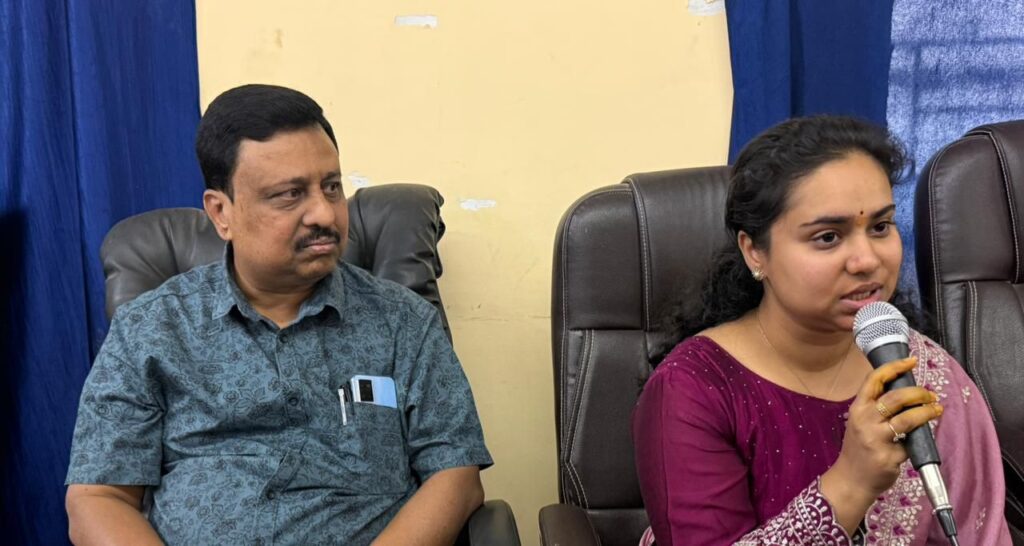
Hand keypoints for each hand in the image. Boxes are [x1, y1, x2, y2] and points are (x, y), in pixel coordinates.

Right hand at [821, 356, 942, 529]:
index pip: (874, 380)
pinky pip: (910, 445)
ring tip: (936, 410)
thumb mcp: (861, 422)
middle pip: (897, 397)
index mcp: (858, 408)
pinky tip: (916, 445)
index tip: (910, 361)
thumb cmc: (859, 448)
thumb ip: (878, 409)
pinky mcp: (888, 456)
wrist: (851, 479)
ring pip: (908, 419)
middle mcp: (865, 420)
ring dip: (927, 413)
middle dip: (919, 393)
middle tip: (930, 395)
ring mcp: (876, 439)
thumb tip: (909, 394)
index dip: (894, 368)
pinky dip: (916, 444)